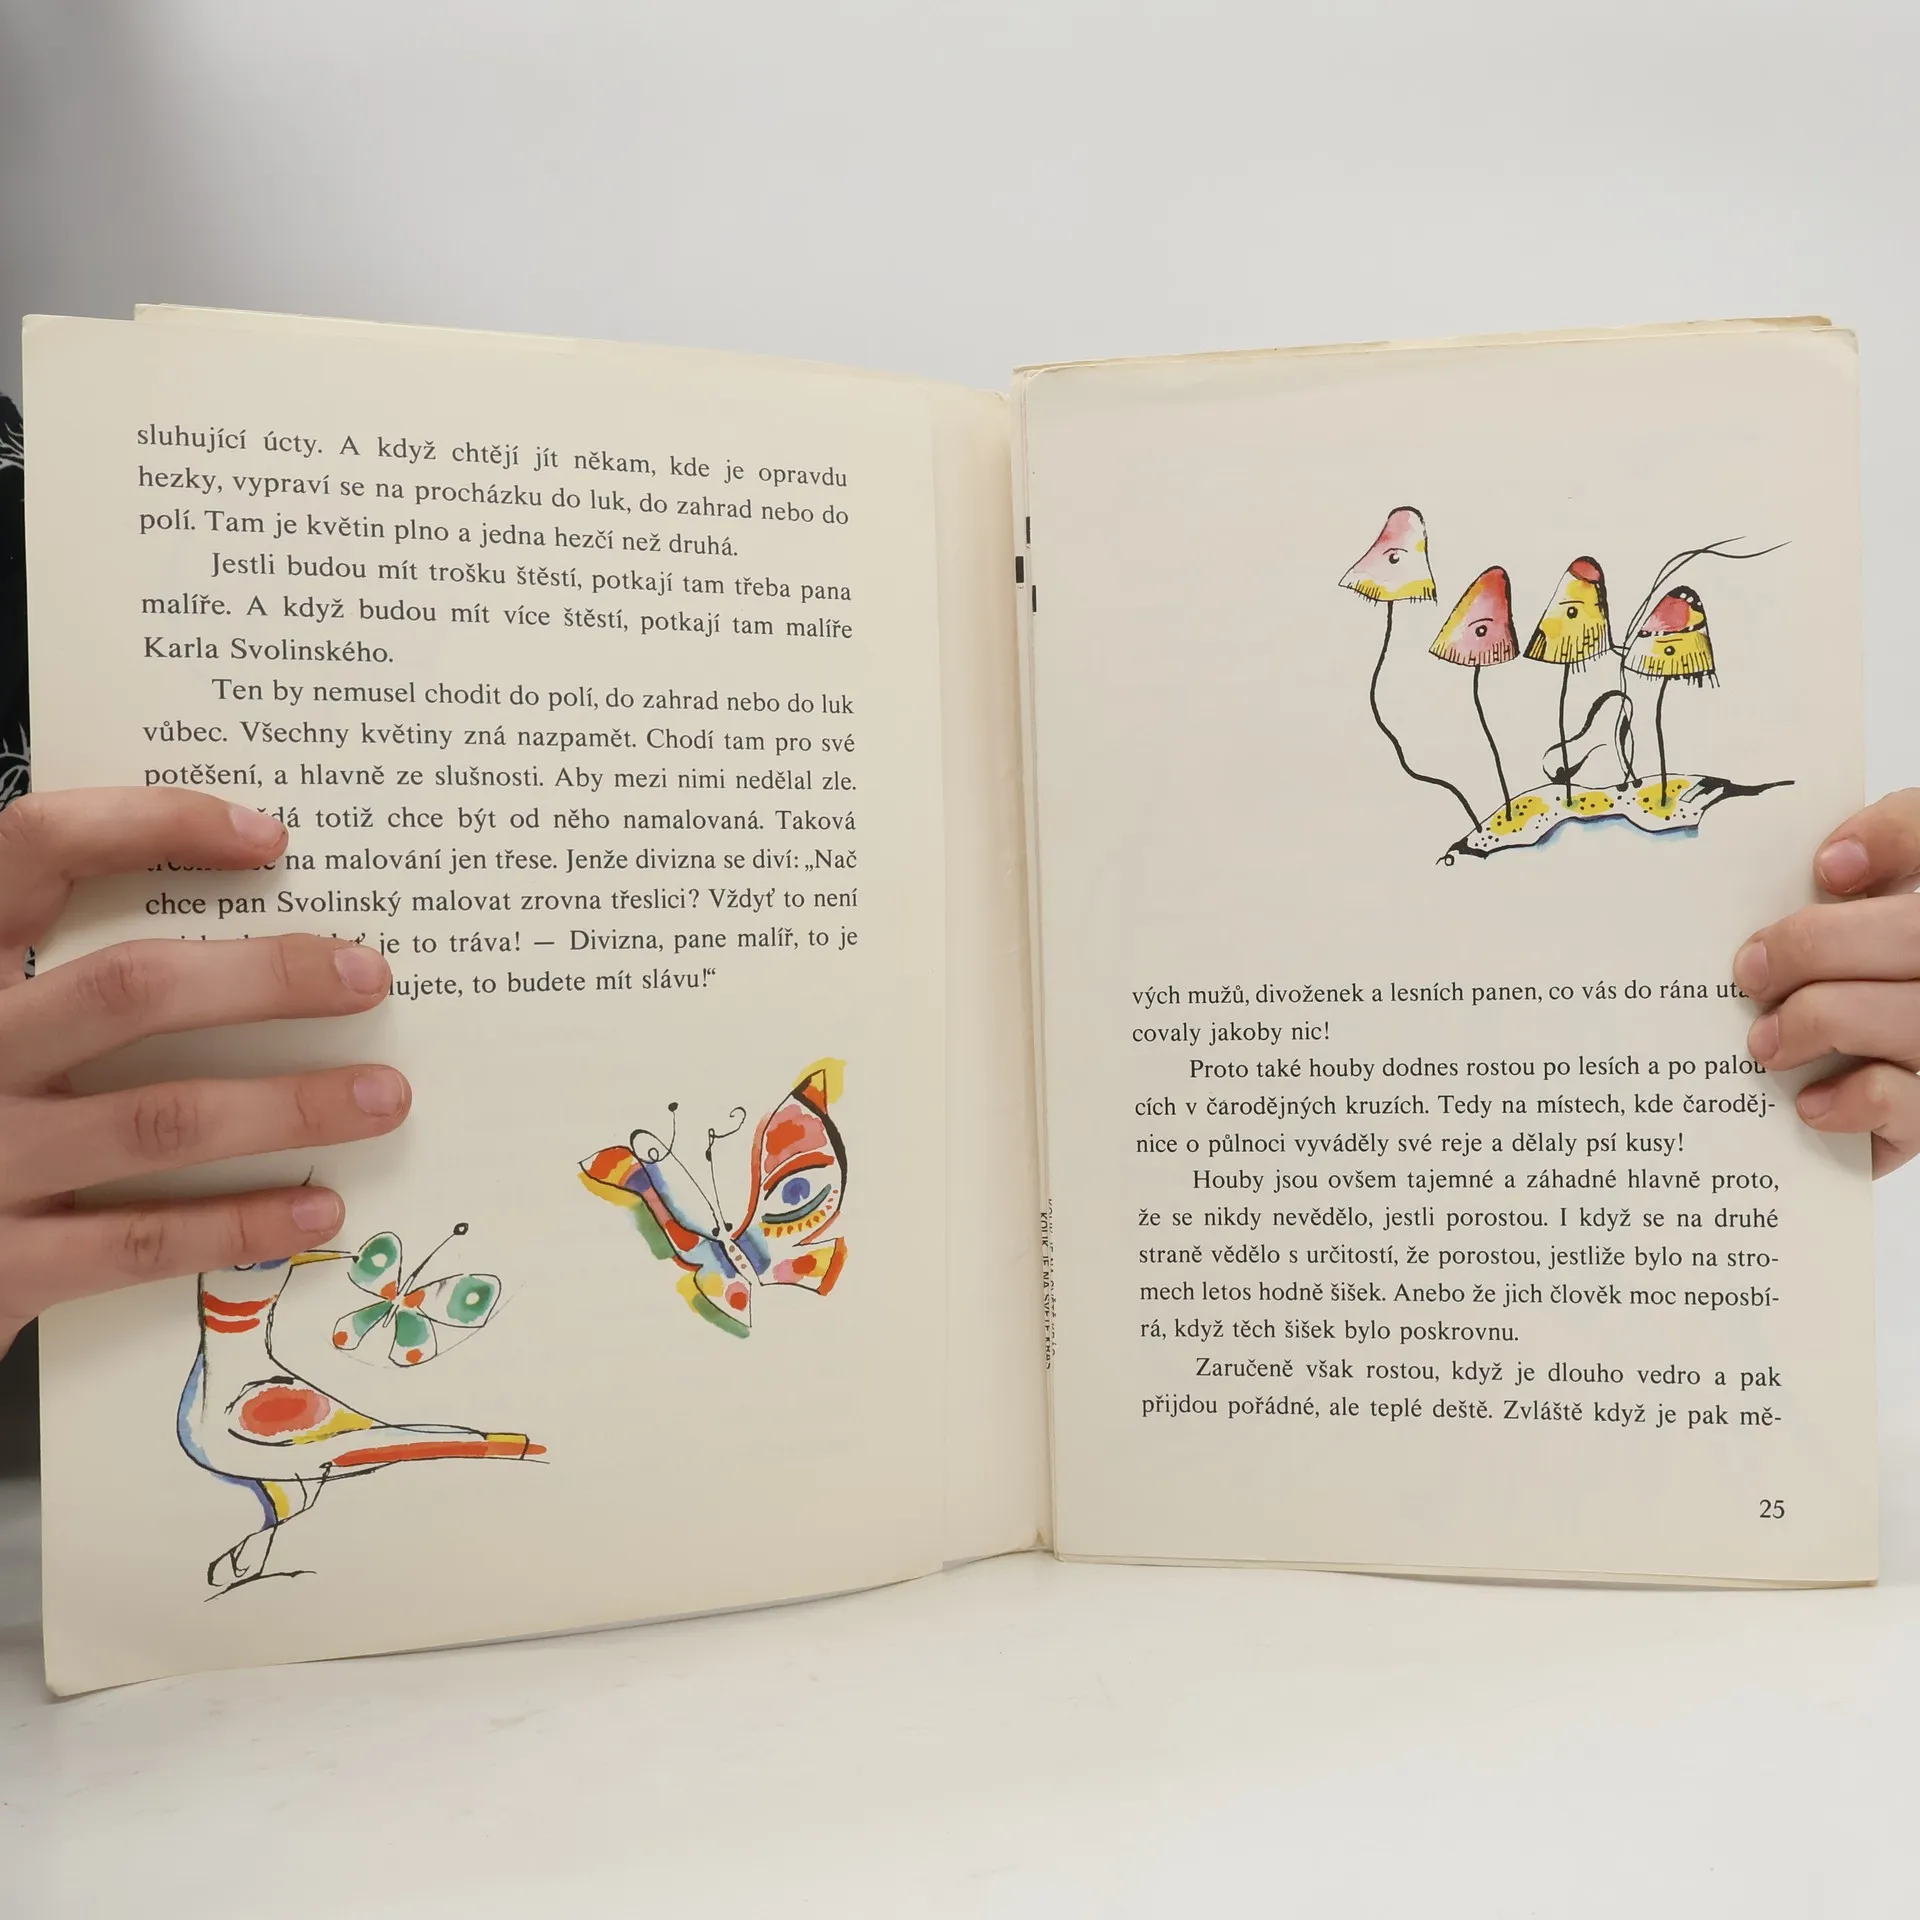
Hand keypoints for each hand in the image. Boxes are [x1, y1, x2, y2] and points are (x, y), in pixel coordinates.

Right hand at [0, 788, 410, 1354]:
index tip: (268, 838)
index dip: (152, 826)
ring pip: (160, 1119)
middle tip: (367, 977)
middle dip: (266, 979)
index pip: (37, 853)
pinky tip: (320, 1206)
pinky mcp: (0, 1267)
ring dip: (288, 1107)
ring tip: (383, 1095)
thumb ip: (60, 980)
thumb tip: (233, 945)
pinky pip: (143, 1240)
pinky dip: (243, 1222)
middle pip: (129, 988)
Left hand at [1737, 790, 1919, 1174]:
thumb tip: (1836, 863)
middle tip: (1751, 971)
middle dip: (1815, 946)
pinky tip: (1810, 1102)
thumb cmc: (1860, 1002)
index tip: (1825, 866)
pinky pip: (1898, 1099)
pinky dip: (1845, 1099)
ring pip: (1905, 1016)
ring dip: (1814, 1021)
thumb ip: (1863, 881)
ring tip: (1765, 1041)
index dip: (1891, 836)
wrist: (1907, 1114)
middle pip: (1914, 934)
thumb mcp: (1854, 932)